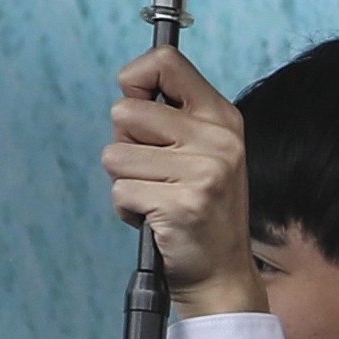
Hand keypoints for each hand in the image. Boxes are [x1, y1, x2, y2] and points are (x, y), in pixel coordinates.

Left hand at [107, 46, 258, 315]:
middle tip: (156, 172)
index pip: (166, 63)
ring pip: (115, 154)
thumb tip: (129, 88)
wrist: (221, 275)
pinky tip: (155, 219)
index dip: (135, 80)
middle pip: (126, 112)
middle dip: (126, 145)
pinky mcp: (183, 203)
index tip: (140, 109)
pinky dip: (127, 209)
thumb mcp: (202, 152)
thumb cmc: (200, 210)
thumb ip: (172, 117)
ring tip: (157, 197)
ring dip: (125, 181)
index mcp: (222, 118)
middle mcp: (219, 140)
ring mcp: (204, 172)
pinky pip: (121, 190)